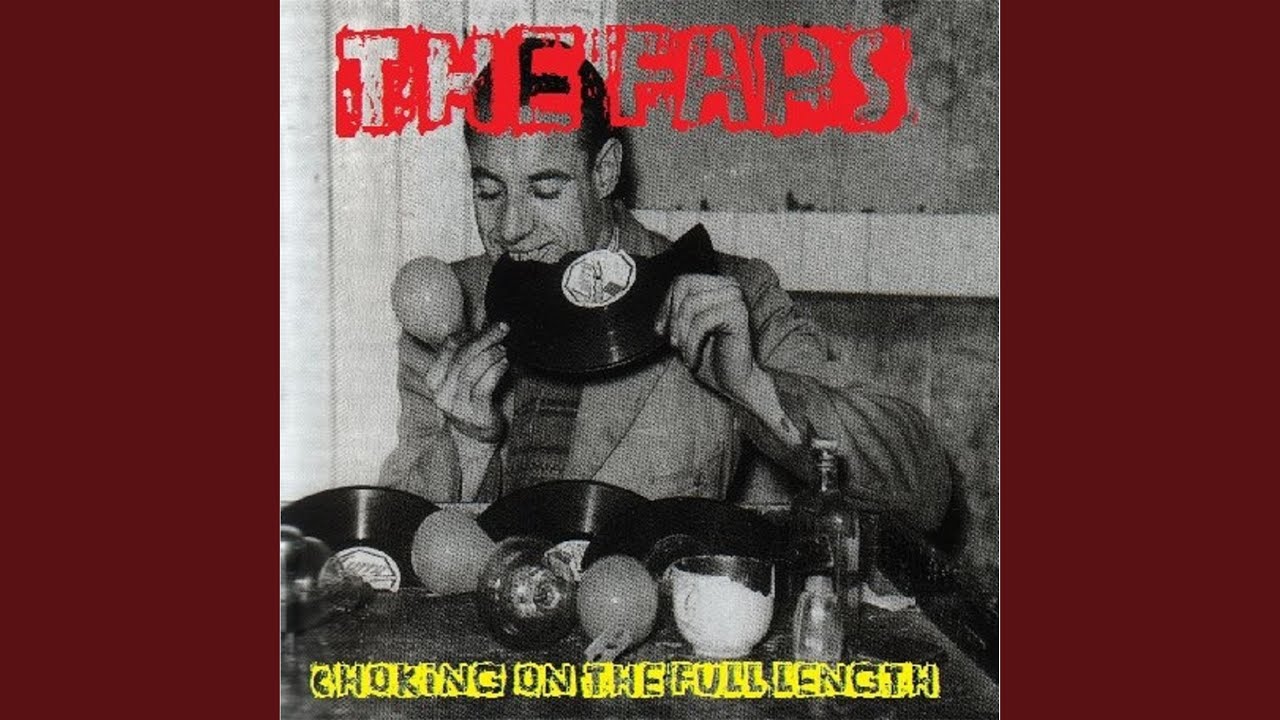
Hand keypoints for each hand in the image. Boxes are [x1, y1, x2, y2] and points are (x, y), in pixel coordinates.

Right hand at [398, 322, 509, 441]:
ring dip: (491, 355)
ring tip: (503, 349)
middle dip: (484, 339)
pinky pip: (484, 386)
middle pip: (461, 357)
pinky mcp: (473, 413)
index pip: (449, 347)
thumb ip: (468, 355)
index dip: (470, 333)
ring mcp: (456, 404)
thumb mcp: (463, 377)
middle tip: (502, 329)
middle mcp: (441, 392)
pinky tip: (505, 364)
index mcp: (434, 378)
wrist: (477, 436)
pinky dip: (496, 370)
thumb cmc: (472, 399)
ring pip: (471, 370)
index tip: (488, 326)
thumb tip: (485, 326)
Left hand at [654, 274, 765, 404]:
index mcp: (718, 286)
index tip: (661, 330)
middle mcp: (729, 286)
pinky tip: (693, 359)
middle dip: (673, 318)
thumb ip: (675, 315)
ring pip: (690, 304)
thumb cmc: (713, 359)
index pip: (681, 281)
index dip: (666, 306)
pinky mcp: (738, 313)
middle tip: (673, 343)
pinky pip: (701, 321)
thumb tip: (658, 316)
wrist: (736, 382)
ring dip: (682, 334)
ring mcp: (735, 297)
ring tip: (685, 353)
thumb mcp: (687, 332)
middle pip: (684, 286)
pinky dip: (691, 344)